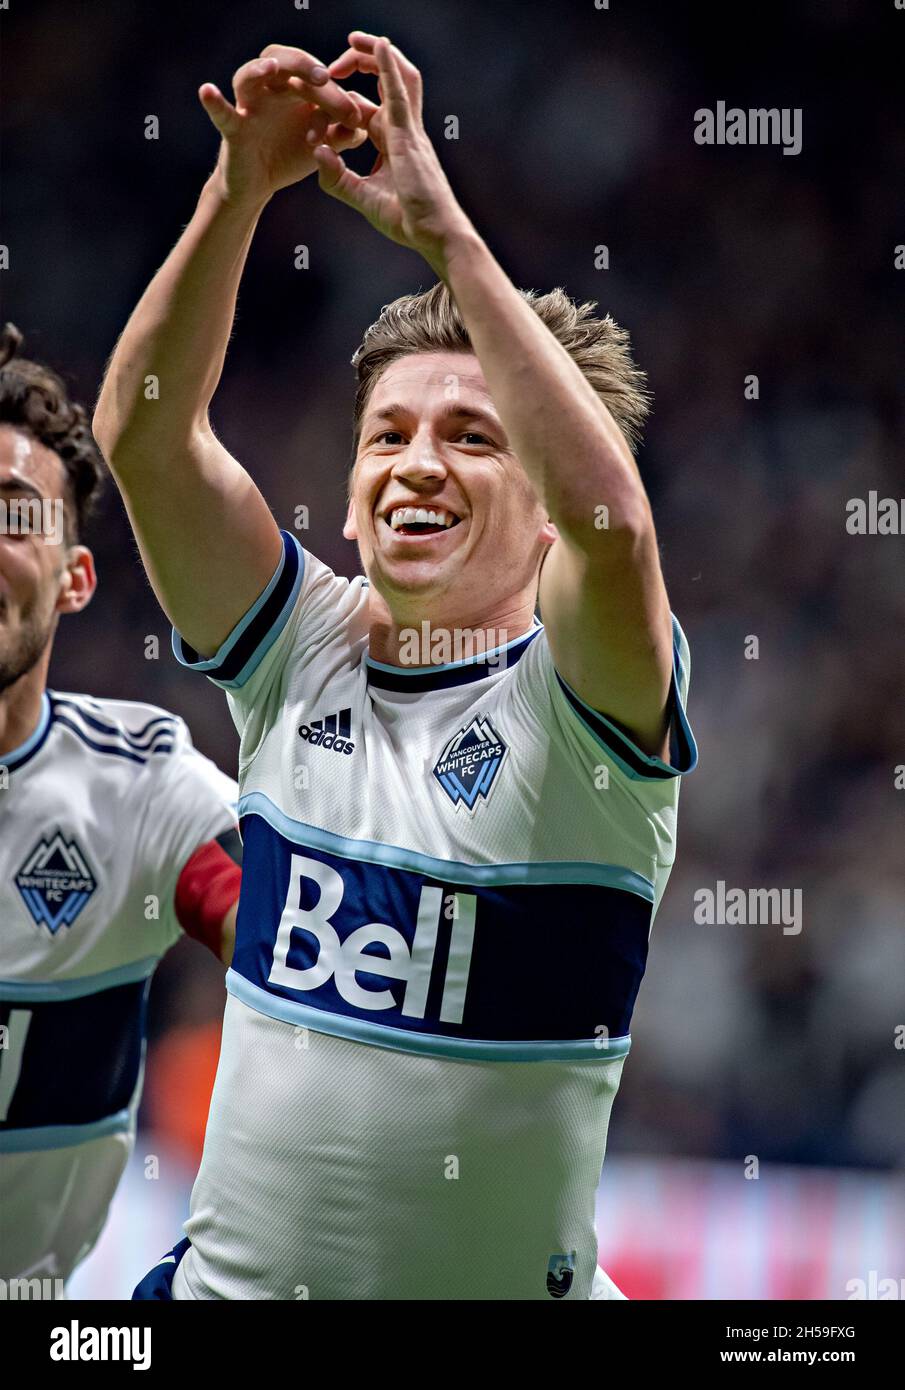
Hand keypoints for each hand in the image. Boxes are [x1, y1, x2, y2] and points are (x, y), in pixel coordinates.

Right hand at [200, 44, 368, 206]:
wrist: (259, 185)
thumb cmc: (290, 155)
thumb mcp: (323, 145)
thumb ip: (343, 133)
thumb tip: (364, 123)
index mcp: (295, 89)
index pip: (316, 77)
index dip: (335, 92)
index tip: (354, 114)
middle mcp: (271, 89)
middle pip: (284, 63)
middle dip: (304, 67)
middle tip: (324, 78)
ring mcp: (249, 105)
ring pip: (249, 76)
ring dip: (260, 69)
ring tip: (271, 69)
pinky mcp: (233, 128)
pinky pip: (220, 112)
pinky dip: (213, 102)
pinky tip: (207, 91)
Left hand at [313, 33, 473, 274]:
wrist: (434, 234)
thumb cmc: (407, 220)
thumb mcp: (363, 197)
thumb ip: (337, 178)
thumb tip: (317, 152)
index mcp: (392, 142)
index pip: (366, 108)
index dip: (340, 103)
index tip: (314, 111)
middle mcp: (403, 129)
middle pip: (385, 82)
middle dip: (361, 64)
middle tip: (333, 64)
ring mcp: (409, 130)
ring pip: (397, 77)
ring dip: (375, 55)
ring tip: (354, 39)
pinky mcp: (409, 136)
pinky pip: (398, 92)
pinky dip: (388, 67)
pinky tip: (378, 45)